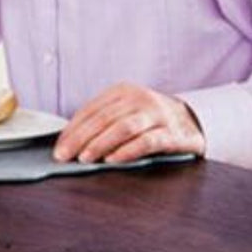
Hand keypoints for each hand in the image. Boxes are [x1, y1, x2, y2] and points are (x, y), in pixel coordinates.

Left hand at [51, 83, 205, 163]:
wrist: (192, 121)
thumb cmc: (149, 120)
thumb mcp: (125, 111)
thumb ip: (102, 122)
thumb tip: (69, 142)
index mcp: (123, 91)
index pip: (90, 110)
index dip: (72, 129)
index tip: (59, 147)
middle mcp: (140, 99)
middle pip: (103, 118)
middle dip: (80, 138)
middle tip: (65, 156)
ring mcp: (157, 114)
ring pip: (123, 127)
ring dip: (100, 143)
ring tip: (85, 158)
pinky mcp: (172, 133)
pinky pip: (147, 142)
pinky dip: (127, 151)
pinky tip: (113, 160)